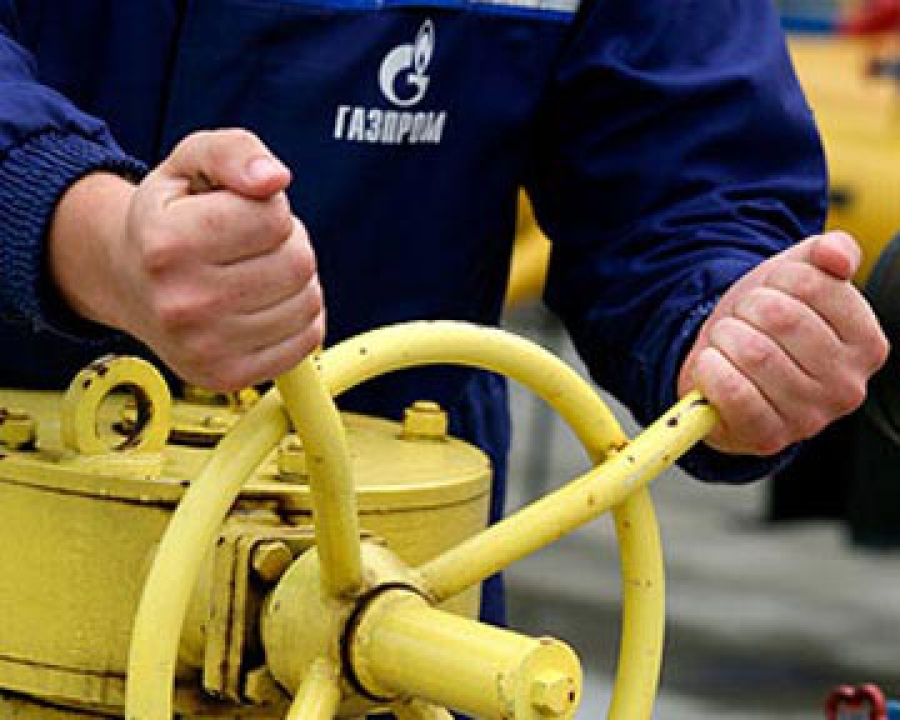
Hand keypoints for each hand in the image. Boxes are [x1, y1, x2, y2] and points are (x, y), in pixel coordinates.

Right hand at [50, 129, 323, 389]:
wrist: (131, 283)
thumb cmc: (171, 219)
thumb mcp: (191, 162)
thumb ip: (235, 150)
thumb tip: (274, 178)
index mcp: (167, 244)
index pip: (272, 218)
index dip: (270, 207)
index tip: (241, 212)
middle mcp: (180, 303)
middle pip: (297, 263)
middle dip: (287, 243)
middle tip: (251, 246)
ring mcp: (204, 348)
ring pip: (308, 302)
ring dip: (295, 281)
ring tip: (254, 273)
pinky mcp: (228, 376)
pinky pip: (307, 340)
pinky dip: (298, 317)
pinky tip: (263, 305)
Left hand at [678, 232, 888, 455]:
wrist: (726, 365)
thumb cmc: (768, 319)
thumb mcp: (799, 274)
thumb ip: (830, 251)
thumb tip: (835, 255)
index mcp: (867, 343)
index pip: (810, 284)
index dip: (775, 280)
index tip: (770, 293)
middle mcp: (848, 386)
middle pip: (779, 317)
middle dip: (746, 309)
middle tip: (742, 321)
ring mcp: (810, 418)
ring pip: (754, 354)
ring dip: (724, 338)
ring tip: (728, 343)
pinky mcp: (768, 438)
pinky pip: (733, 393)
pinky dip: (710, 369)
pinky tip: (712, 365)